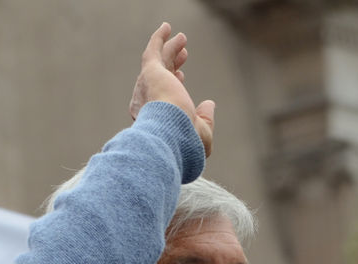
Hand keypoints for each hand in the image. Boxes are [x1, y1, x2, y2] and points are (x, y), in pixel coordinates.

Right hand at [129, 22, 215, 156]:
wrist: (171, 135)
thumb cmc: (185, 142)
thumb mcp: (201, 133)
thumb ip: (204, 118)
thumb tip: (209, 104)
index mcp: (156, 117)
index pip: (163, 95)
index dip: (173, 83)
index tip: (181, 77)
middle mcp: (148, 101)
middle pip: (162, 76)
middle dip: (173, 63)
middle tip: (184, 54)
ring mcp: (148, 86)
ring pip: (160, 62)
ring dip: (170, 49)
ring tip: (182, 39)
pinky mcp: (151, 72)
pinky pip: (153, 50)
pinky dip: (159, 39)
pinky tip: (166, 28)